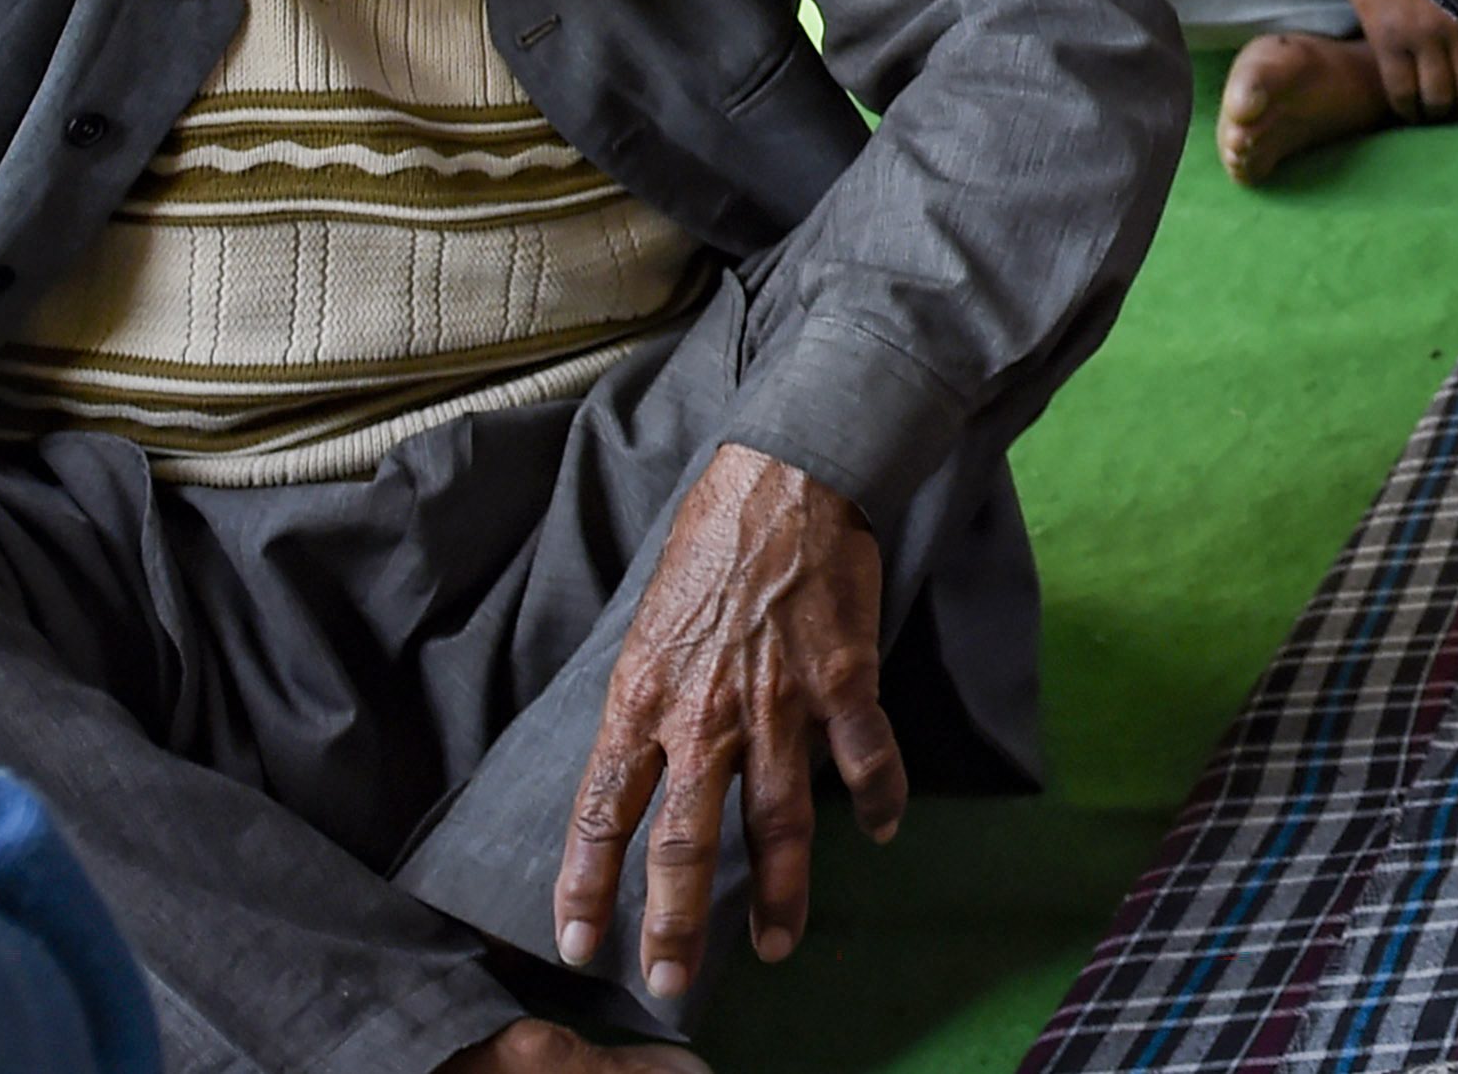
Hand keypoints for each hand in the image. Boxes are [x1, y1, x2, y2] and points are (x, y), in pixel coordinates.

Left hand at [555, 444, 900, 1005]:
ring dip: (779, 895)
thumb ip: (652, 703)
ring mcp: (780, 702)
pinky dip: (877, 801)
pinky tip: (881, 833)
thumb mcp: (648, 625)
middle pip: (682, 842)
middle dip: (674, 923)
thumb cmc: (710, 544)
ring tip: (777, 946)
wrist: (788, 476)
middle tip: (669, 981)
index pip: (601, 811)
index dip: (585, 885)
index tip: (576, 943)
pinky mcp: (845, 680)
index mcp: (642, 697)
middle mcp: (705, 713)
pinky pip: (865, 760)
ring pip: (776, 824)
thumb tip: (647, 767)